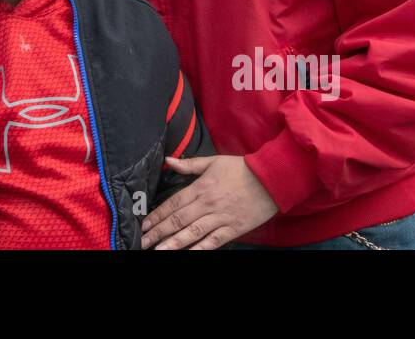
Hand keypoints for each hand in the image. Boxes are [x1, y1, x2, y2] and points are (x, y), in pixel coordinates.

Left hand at [141, 155, 278, 249]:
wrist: (271, 179)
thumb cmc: (241, 169)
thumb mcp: (213, 161)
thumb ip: (189, 164)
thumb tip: (168, 160)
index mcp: (201, 187)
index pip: (173, 203)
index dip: (158, 215)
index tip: (144, 224)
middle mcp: (207, 204)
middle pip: (178, 220)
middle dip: (159, 232)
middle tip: (143, 242)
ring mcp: (220, 218)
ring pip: (192, 233)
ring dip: (173, 243)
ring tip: (159, 251)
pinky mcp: (233, 229)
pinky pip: (213, 242)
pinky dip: (199, 249)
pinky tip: (187, 254)